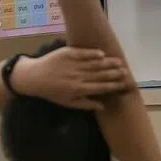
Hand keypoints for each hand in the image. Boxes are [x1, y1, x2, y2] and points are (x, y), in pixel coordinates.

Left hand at [11, 46, 133, 110]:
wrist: (34, 77)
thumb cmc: (52, 92)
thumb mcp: (67, 103)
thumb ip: (86, 104)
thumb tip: (103, 106)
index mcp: (79, 89)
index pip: (101, 87)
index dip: (114, 85)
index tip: (124, 83)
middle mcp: (78, 76)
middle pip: (100, 74)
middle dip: (115, 73)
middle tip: (126, 71)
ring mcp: (73, 64)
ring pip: (94, 63)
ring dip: (108, 63)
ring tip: (119, 62)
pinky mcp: (67, 53)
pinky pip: (83, 53)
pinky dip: (93, 53)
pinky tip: (102, 54)